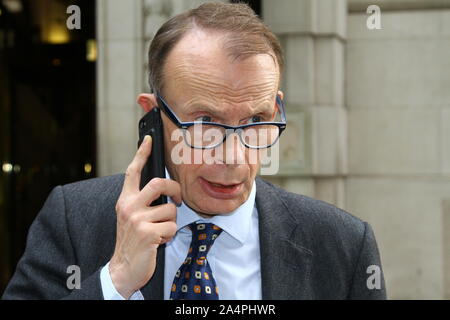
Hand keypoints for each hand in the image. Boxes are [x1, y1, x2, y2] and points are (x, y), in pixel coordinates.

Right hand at [109, 135, 181, 298]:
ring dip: (171, 222)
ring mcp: (137, 219)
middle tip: (178, 199)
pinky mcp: (147, 233)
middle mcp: (129, 207)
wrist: (123, 268)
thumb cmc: (132, 241)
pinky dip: (170, 235)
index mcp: (125, 200)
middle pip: (159, 183)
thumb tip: (163, 189)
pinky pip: (171, 227)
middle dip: (175, 189)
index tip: (149, 139)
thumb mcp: (131, 217)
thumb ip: (142, 202)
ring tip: (160, 231)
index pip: (133, 171)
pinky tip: (159, 241)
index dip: (142, 153)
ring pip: (170, 209)